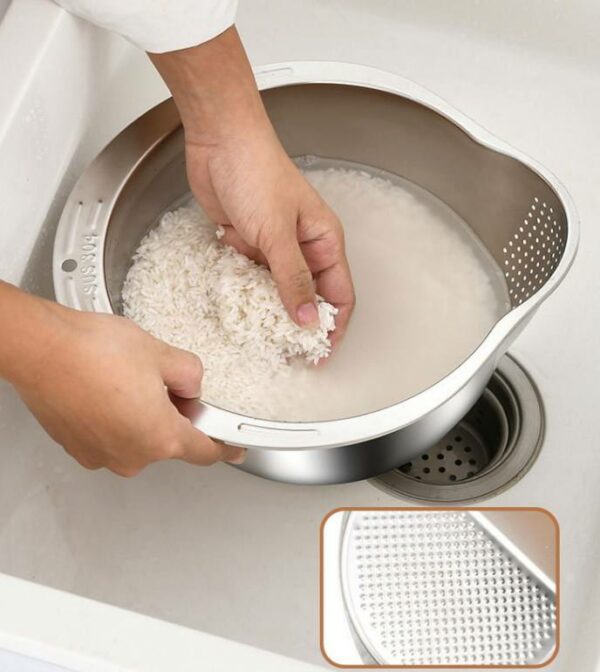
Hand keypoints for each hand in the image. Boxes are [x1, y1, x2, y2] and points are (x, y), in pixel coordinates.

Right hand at [0, 284, 243, 475]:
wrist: (41, 349)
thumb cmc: (92, 352)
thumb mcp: (162, 354)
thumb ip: (190, 375)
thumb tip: (190, 387)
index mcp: (160, 438)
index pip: (205, 452)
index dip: (224, 447)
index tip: (234, 447)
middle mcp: (131, 456)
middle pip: (169, 443)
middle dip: (174, 417)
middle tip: (163, 383)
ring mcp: (102, 455)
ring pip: (138, 439)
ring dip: (142, 417)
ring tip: (126, 381)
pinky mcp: (78, 448)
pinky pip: (112, 437)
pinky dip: (116, 420)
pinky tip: (108, 390)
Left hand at [150, 27, 354, 342]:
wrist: (218, 143)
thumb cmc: (257, 174)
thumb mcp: (277, 234)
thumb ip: (292, 280)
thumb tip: (307, 321)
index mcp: (324, 242)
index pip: (339, 295)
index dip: (333, 327)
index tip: (320, 355)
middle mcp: (304, 247)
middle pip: (309, 297)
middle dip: (300, 325)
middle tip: (286, 353)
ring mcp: (275, 247)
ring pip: (278, 291)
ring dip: (269, 310)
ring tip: (259, 334)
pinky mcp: (249, 243)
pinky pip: (252, 278)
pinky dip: (246, 292)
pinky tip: (237, 304)